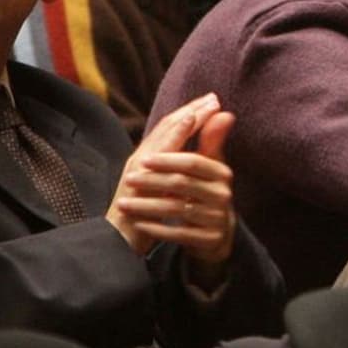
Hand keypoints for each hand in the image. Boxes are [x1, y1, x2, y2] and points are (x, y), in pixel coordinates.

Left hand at [107, 93, 238, 284]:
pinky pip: (179, 233)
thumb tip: (220, 108)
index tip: (143, 160)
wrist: (216, 234)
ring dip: (147, 206)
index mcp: (221, 173)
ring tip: (124, 204)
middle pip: (182, 183)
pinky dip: (157, 228)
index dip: (168, 159)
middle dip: (152, 181)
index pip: (193, 162)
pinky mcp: (209, 239)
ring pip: (177, 208)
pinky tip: (140, 224)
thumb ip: (210, 138)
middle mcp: (222, 195)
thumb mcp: (209, 166)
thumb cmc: (206, 192)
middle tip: (128, 180)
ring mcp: (216, 218)